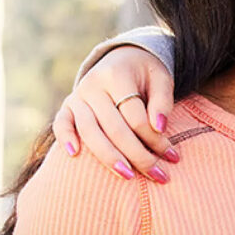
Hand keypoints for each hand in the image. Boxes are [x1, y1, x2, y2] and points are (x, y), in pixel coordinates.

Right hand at [52, 46, 177, 181]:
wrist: (122, 58)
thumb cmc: (146, 74)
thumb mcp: (162, 79)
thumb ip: (162, 102)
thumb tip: (159, 128)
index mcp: (117, 76)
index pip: (136, 115)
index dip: (155, 138)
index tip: (173, 156)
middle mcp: (93, 86)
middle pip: (114, 127)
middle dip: (138, 155)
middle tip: (159, 175)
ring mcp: (77, 95)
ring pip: (90, 131)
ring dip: (109, 157)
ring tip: (129, 176)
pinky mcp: (67, 105)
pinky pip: (61, 123)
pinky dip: (65, 138)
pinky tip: (74, 156)